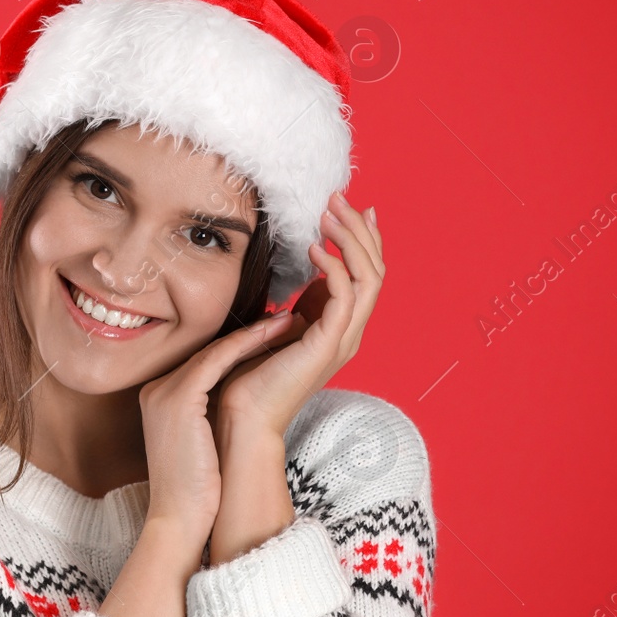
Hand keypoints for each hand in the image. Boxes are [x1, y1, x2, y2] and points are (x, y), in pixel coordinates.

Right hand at [136, 313, 293, 542]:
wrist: (178, 519)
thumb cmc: (195, 490)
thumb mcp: (197, 443)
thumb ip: (206, 415)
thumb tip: (237, 401)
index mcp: (158, 398)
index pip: (202, 362)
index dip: (237, 346)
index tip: (268, 334)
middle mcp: (156, 389)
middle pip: (208, 351)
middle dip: (248, 334)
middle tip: (282, 318)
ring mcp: (164, 392)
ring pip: (215, 350)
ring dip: (254, 333)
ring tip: (285, 320)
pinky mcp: (179, 399)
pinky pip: (218, 360)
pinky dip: (248, 344)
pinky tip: (274, 335)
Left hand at [209, 192, 384, 448]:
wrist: (240, 419)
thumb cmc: (250, 375)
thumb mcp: (279, 326)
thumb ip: (299, 302)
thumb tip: (305, 269)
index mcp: (340, 327)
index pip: (367, 273)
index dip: (362, 237)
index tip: (348, 205)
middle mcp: (350, 331)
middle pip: (376, 270)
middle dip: (359, 229)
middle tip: (338, 197)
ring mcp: (343, 339)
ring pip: (370, 278)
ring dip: (351, 239)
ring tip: (329, 213)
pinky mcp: (329, 344)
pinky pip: (345, 295)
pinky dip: (335, 266)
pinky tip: (314, 248)